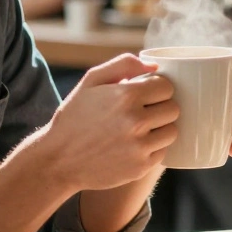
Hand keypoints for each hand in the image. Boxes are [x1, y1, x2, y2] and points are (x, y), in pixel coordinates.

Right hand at [42, 54, 178, 191]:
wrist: (58, 159)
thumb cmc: (75, 116)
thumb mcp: (91, 81)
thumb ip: (123, 64)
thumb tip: (154, 65)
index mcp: (126, 96)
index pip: (166, 86)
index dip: (156, 89)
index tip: (145, 94)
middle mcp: (136, 121)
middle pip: (173, 108)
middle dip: (161, 107)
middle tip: (143, 112)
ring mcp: (139, 146)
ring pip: (172, 131)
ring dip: (161, 128)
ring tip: (140, 128)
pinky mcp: (140, 166)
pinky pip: (162, 151)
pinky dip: (153, 148)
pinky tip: (134, 145)